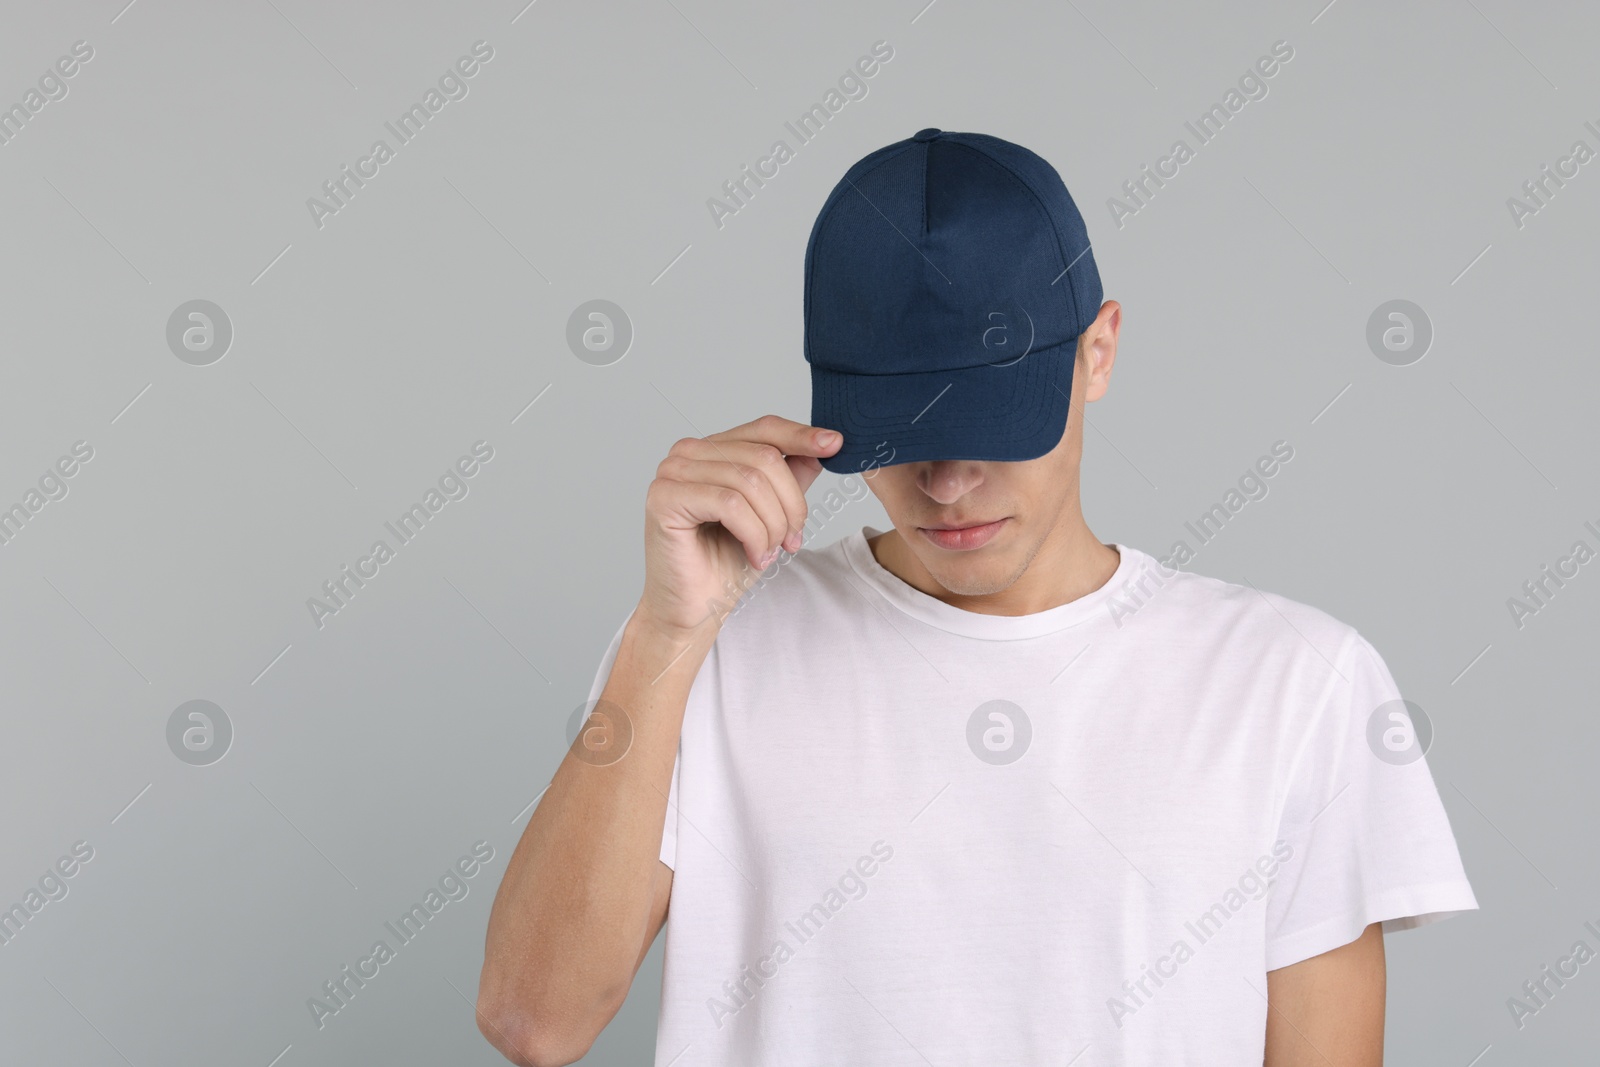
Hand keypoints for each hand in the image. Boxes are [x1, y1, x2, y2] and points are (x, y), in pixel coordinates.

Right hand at [638, 415, 841, 636]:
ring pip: (751, 482)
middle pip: (764, 457)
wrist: (694, 608)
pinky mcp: (664, 498)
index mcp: (712, 450)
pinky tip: (754, 555)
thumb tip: (822, 444)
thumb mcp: (772, 514)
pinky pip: (729, 504)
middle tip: (792, 540)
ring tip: (770, 552)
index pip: (764, 428)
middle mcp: (688, 453)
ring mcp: (672, 472)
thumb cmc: (724, 563)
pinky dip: (753, 534)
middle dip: (791, 504)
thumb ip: (790, 477)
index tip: (835, 444)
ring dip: (772, 525)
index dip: (801, 436)